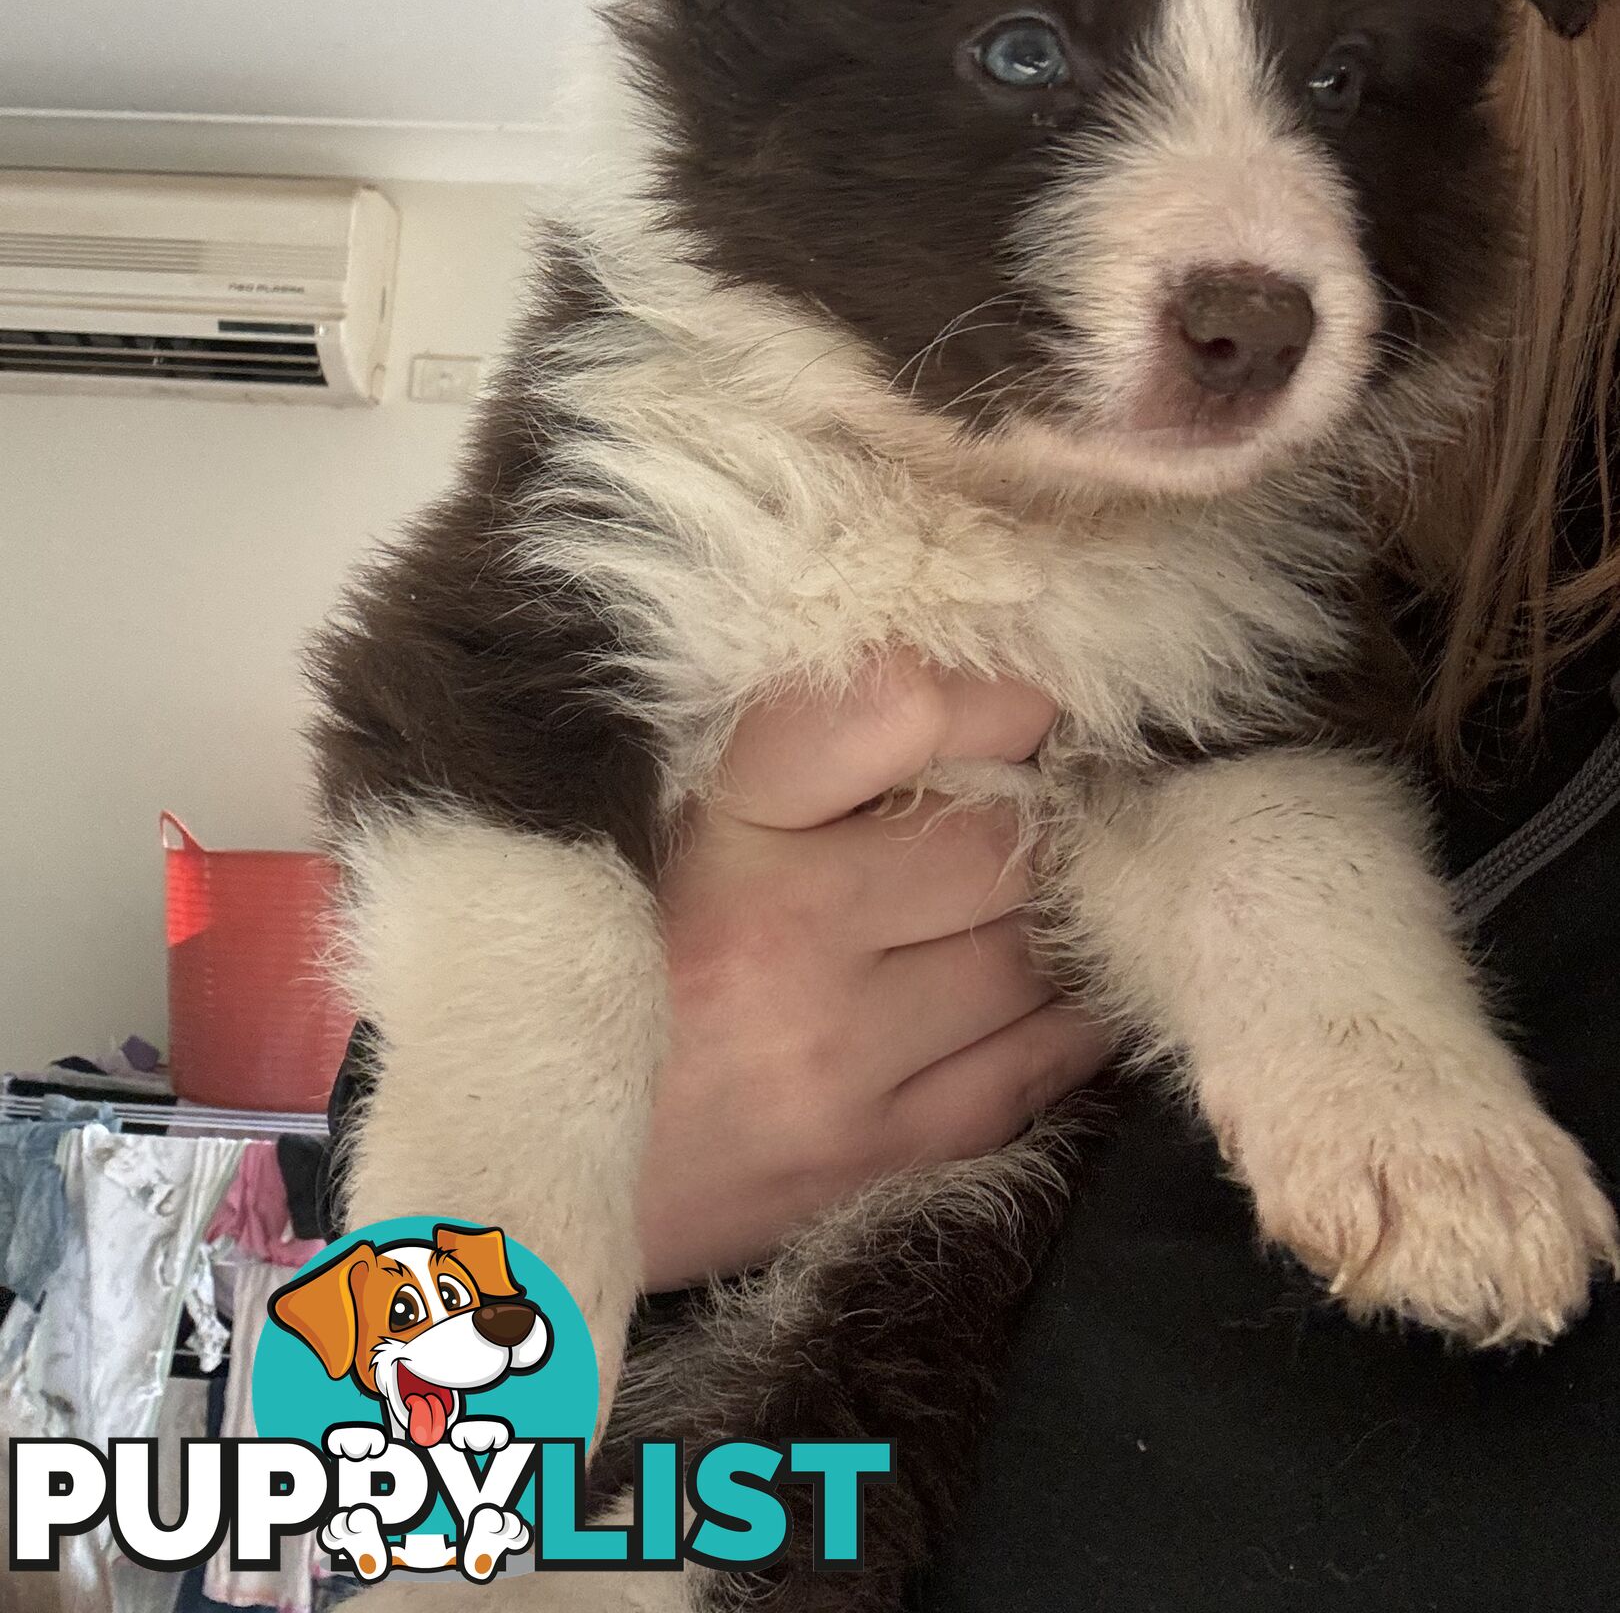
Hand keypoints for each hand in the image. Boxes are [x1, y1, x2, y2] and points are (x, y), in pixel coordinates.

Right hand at [636, 652, 1110, 1290]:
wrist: (527, 1150)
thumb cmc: (615, 962)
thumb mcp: (678, 824)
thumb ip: (809, 764)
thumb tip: (978, 720)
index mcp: (720, 821)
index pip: (897, 712)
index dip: (992, 705)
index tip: (1026, 715)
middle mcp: (782, 929)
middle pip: (999, 847)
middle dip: (1034, 831)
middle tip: (1038, 828)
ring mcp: (834, 1052)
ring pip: (1033, 958)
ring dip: (1054, 931)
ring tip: (1032, 914)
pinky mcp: (872, 1153)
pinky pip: (1034, 1069)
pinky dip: (1069, 1022)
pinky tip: (1060, 997)